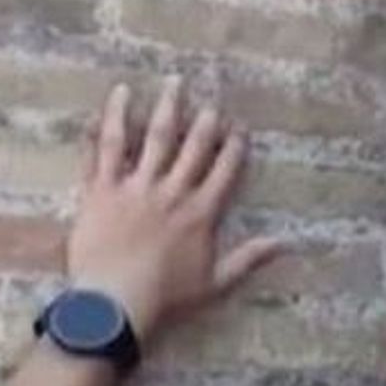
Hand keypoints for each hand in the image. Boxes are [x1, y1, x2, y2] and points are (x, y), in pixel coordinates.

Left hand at [68, 78, 281, 344]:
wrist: (116, 302)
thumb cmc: (166, 298)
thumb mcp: (215, 283)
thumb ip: (248, 259)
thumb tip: (285, 244)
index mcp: (200, 213)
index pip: (223, 171)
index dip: (233, 147)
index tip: (239, 128)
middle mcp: (171, 192)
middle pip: (192, 147)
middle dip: (203, 121)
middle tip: (209, 99)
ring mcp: (135, 187)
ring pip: (151, 138)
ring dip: (163, 108)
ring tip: (171, 83)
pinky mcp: (101, 190)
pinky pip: (105, 149)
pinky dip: (109, 122)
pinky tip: (114, 100)